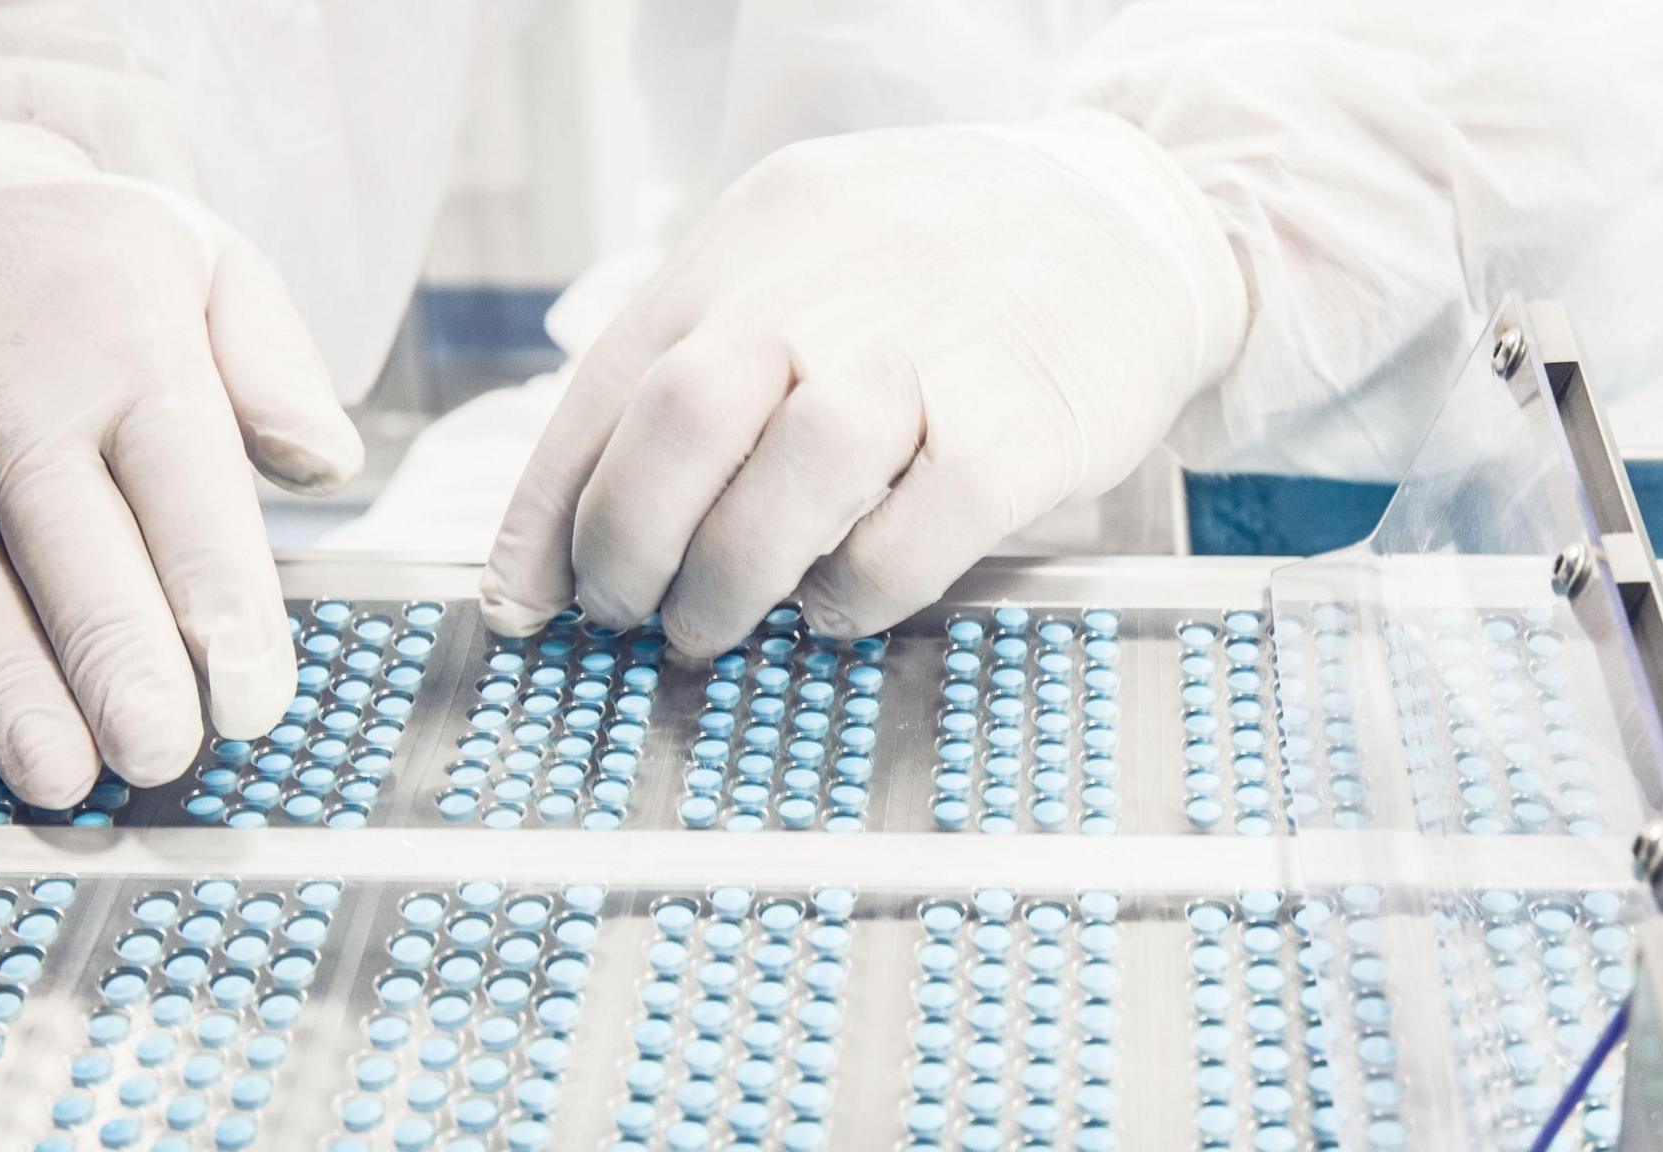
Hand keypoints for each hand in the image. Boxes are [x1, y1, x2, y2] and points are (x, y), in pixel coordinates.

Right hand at [0, 125, 360, 805]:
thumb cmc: (102, 267)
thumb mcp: (213, 269)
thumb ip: (276, 371)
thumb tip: (330, 464)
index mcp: (130, 359)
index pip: (185, 493)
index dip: (219, 603)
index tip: (253, 698)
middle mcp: (15, 410)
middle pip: (69, 550)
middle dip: (115, 661)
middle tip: (160, 753)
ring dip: (7, 690)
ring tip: (61, 778)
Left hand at [482, 113, 1244, 653]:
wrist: (1135, 220)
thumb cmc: (947, 270)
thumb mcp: (808, 260)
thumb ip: (704, 363)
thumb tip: (571, 534)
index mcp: (761, 235)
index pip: (617, 377)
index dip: (550, 508)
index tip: (527, 601)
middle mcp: (837, 277)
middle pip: (689, 409)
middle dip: (628, 541)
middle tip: (628, 612)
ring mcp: (940, 343)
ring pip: (801, 465)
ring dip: (731, 576)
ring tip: (716, 625)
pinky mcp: (1031, 419)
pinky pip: (918, 527)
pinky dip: (855, 592)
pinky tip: (837, 607)